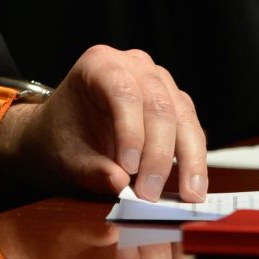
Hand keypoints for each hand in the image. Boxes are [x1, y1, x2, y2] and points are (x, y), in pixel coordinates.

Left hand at [0, 45, 207, 203]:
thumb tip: (120, 183)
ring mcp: (159, 81)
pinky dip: (194, 158)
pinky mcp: (175, 103)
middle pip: (158, 106)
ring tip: (188, 195)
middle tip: (151, 193)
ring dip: (188, 158)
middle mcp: (134, 65)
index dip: (131, 132)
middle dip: (158, 154)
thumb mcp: (67, 156)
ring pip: (183, 117)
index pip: (123, 93)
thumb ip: (91, 169)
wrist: (65, 132)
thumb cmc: (64, 136)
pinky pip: (191, 128)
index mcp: (100, 63)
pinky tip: (194, 185)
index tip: (129, 168)